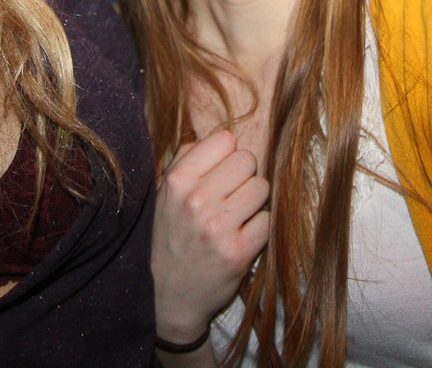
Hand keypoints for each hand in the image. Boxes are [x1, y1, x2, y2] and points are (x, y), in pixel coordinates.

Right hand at [151, 129, 269, 344]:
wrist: (166, 296)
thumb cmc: (170, 237)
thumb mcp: (164, 194)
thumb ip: (186, 159)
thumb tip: (219, 135)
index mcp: (177, 180)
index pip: (225, 140)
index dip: (227, 155)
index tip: (221, 173)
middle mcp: (196, 200)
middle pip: (248, 161)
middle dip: (244, 177)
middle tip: (231, 197)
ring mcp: (218, 227)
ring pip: (262, 188)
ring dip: (254, 202)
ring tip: (236, 216)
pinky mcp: (238, 252)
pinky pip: (268, 221)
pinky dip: (259, 228)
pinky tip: (242, 237)